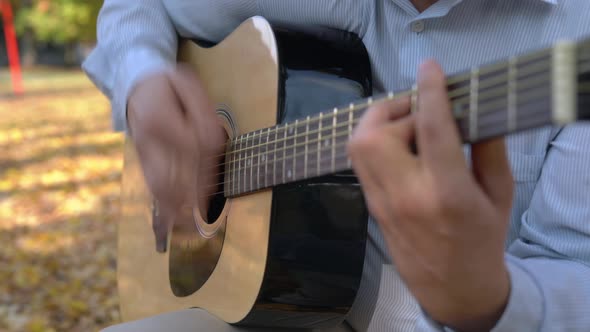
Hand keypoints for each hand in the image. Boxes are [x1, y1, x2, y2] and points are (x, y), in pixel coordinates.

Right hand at [127, 64, 226, 251]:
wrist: (136, 82)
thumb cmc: (166, 83)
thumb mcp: (185, 82)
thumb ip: (202, 109)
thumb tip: (214, 137)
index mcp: (161, 119)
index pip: (190, 147)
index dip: (207, 165)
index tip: (220, 182)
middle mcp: (149, 139)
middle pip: (171, 174)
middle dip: (191, 197)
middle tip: (206, 218)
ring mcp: (143, 151)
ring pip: (158, 185)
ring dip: (175, 208)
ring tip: (191, 226)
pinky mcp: (142, 159)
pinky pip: (151, 184)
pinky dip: (163, 205)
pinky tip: (173, 220)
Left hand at [348, 61, 512, 330]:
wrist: (452, 289)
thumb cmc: (481, 242)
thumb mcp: (499, 196)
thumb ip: (488, 150)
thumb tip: (473, 110)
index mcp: (446, 194)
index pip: (431, 132)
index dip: (429, 93)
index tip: (429, 67)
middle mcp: (406, 196)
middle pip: (375, 135)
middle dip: (394, 108)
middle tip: (421, 109)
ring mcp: (381, 202)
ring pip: (358, 146)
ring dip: (378, 122)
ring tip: (407, 123)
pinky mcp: (370, 206)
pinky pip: (360, 161)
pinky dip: (374, 140)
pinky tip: (398, 143)